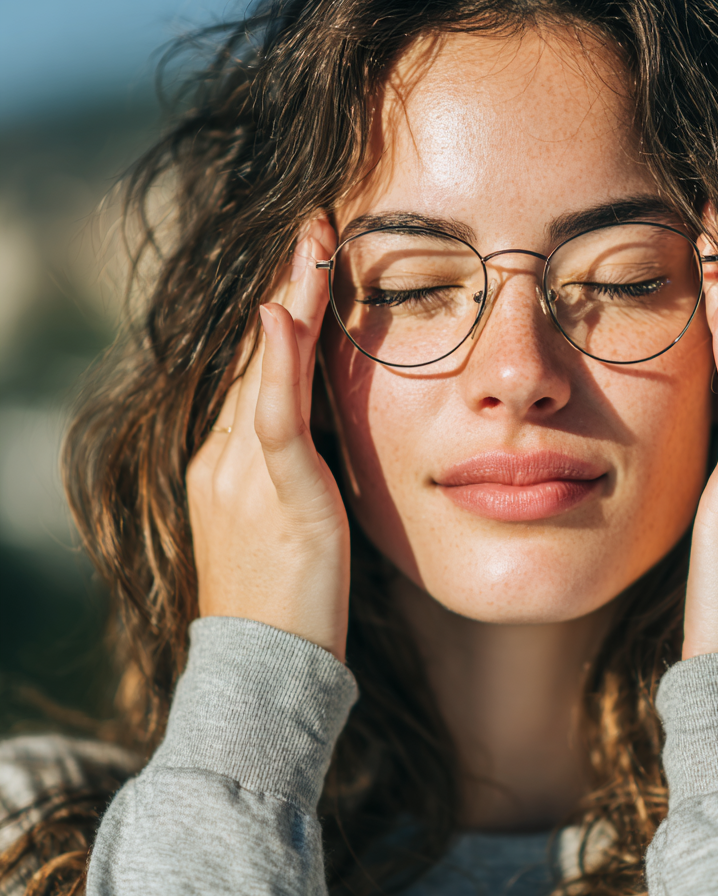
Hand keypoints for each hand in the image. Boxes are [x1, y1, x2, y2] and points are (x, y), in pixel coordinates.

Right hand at [186, 217, 349, 659]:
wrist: (265, 671)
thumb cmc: (285, 601)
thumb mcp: (282, 522)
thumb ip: (290, 471)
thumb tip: (316, 437)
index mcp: (226, 463)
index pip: (255, 371)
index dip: (280, 313)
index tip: (306, 262)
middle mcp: (223, 458)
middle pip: (256, 355)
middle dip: (285, 287)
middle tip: (313, 224)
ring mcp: (242, 476)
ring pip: (265, 372)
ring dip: (289, 302)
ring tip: (313, 241)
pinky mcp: (276, 499)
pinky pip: (273, 422)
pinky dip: (274, 368)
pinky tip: (278, 318)